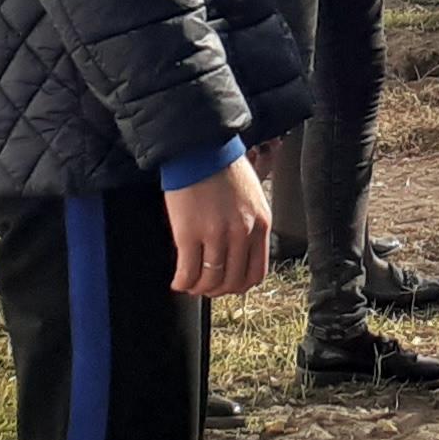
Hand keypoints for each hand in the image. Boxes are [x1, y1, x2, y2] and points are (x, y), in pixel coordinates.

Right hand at [164, 158, 273, 297]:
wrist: (200, 149)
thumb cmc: (224, 168)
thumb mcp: (252, 198)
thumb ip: (250, 225)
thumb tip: (239, 253)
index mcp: (260, 224)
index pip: (256, 272)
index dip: (239, 286)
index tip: (228, 286)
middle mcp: (241, 233)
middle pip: (232, 281)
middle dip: (217, 290)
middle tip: (205, 288)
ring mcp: (215, 234)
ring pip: (210, 281)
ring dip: (198, 289)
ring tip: (189, 284)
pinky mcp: (188, 233)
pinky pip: (187, 271)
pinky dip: (182, 282)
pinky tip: (177, 281)